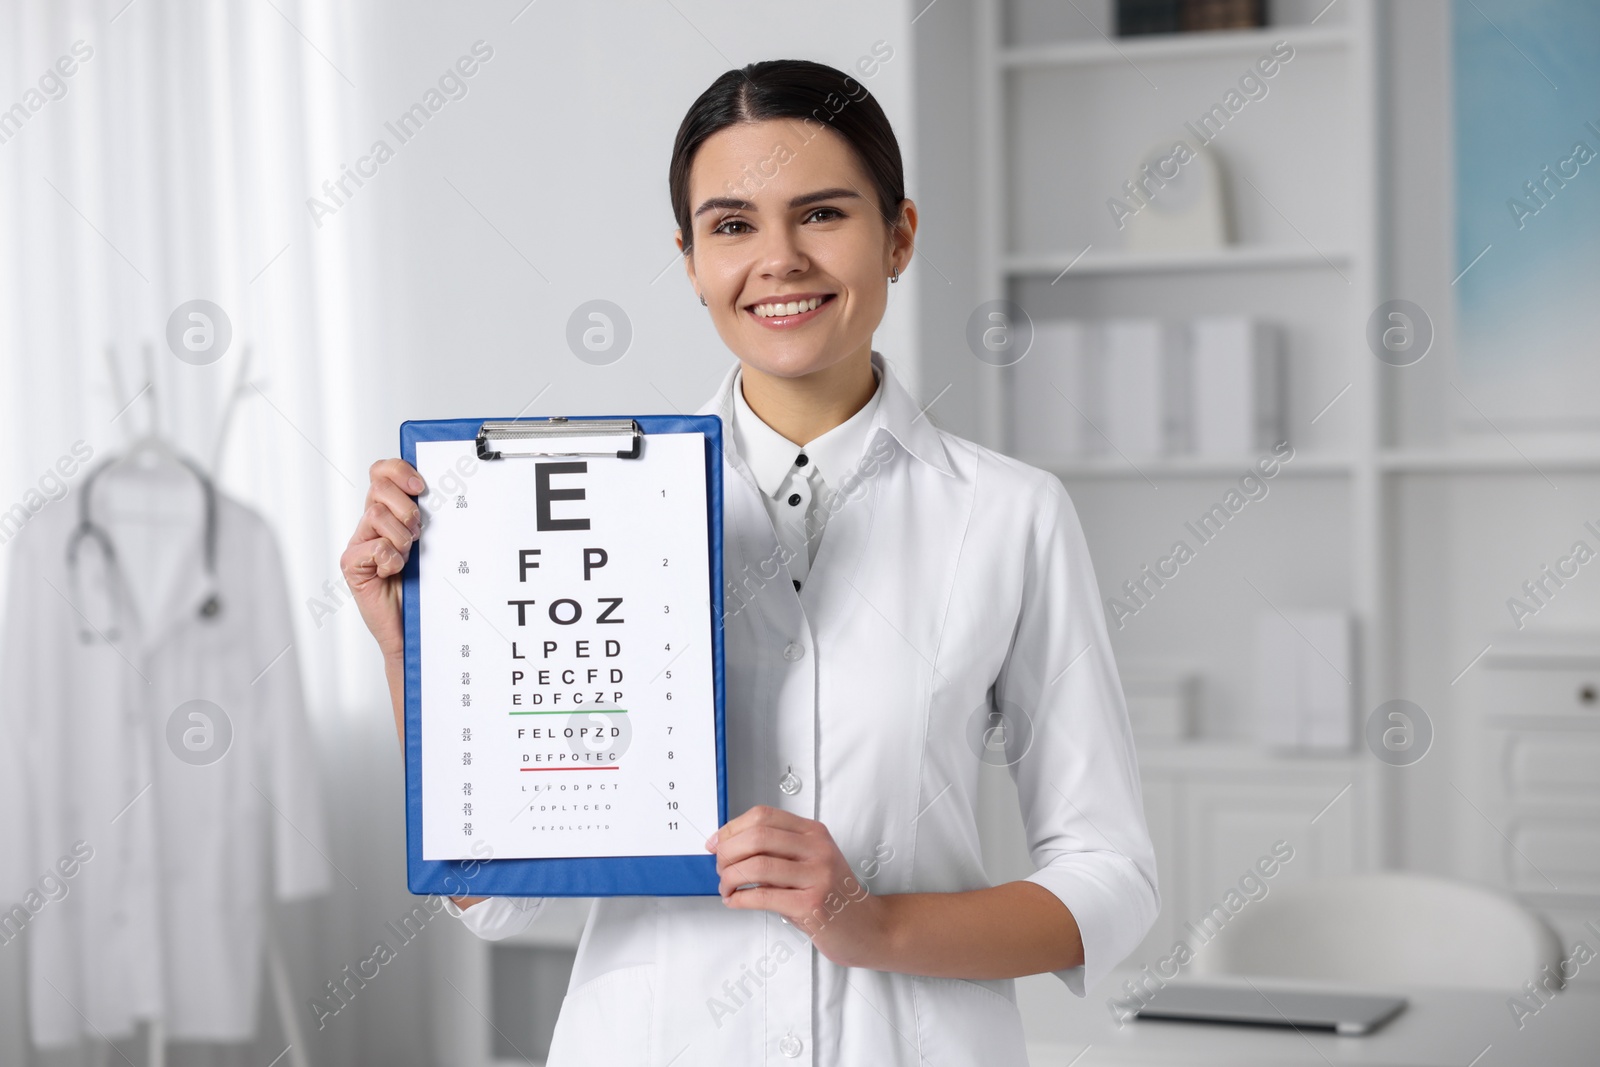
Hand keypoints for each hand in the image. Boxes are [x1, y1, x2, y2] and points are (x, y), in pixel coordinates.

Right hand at [340, 458, 424, 662]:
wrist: (411, 628)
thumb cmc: (421, 587)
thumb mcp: (430, 545)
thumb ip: (427, 518)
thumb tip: (440, 493)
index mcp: (388, 514)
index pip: (382, 473)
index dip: (398, 470)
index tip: (421, 486)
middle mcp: (371, 526)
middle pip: (378, 488)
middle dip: (405, 507)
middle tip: (418, 532)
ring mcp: (359, 545)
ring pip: (376, 514)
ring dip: (401, 536)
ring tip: (407, 556)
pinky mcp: (352, 566)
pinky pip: (373, 547)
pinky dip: (390, 559)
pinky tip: (394, 571)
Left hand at [706, 805, 889, 967]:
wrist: (868, 927)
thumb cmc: (832, 895)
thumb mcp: (810, 862)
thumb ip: (778, 852)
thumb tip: (729, 847)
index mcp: (814, 833)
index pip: (764, 816)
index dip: (732, 827)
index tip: (715, 842)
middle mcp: (817, 849)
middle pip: (758, 837)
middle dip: (727, 852)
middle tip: (719, 867)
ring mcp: (817, 876)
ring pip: (757, 865)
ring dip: (729, 878)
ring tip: (725, 888)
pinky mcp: (812, 905)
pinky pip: (763, 896)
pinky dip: (740, 899)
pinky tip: (734, 901)